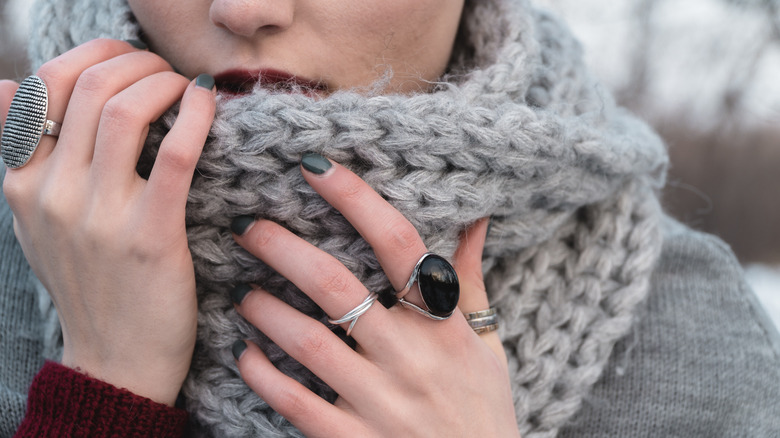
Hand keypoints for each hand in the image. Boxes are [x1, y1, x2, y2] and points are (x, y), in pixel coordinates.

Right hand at [1, 39, 215, 404]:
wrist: (115, 361)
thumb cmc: (88, 284)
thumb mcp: (36, 220)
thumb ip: (21, 154)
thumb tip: (0, 85)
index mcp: (21, 184)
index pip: (42, 86)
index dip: (92, 55)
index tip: (128, 61)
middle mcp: (52, 194)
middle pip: (91, 88)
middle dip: (138, 63)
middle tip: (165, 73)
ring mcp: (99, 216)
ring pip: (127, 110)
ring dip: (164, 81)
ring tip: (186, 87)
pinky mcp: (149, 236)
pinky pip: (175, 154)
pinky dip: (196, 116)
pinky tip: (208, 104)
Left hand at [230, 154, 519, 436]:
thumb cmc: (483, 412)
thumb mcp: (487, 346)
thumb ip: (469, 282)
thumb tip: (476, 218)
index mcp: (445, 327)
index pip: (400, 244)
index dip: (355, 198)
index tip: (313, 165)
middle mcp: (410, 358)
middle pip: (335, 285)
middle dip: (282, 247)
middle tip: (247, 225)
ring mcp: (378, 402)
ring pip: (305, 340)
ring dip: (264, 308)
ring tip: (245, 292)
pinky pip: (293, 401)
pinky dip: (262, 373)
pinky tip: (246, 353)